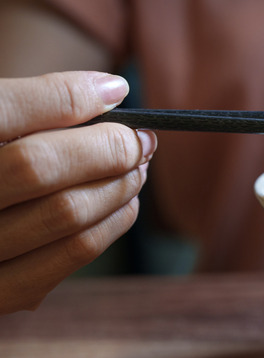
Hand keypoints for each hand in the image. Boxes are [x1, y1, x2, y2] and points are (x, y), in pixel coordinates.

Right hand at [0, 71, 155, 313]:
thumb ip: (35, 105)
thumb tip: (114, 89)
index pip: (5, 112)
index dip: (69, 96)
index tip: (118, 91)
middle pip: (39, 165)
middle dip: (107, 147)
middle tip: (141, 138)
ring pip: (66, 213)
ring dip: (119, 185)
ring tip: (136, 168)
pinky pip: (72, 255)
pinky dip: (112, 223)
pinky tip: (124, 204)